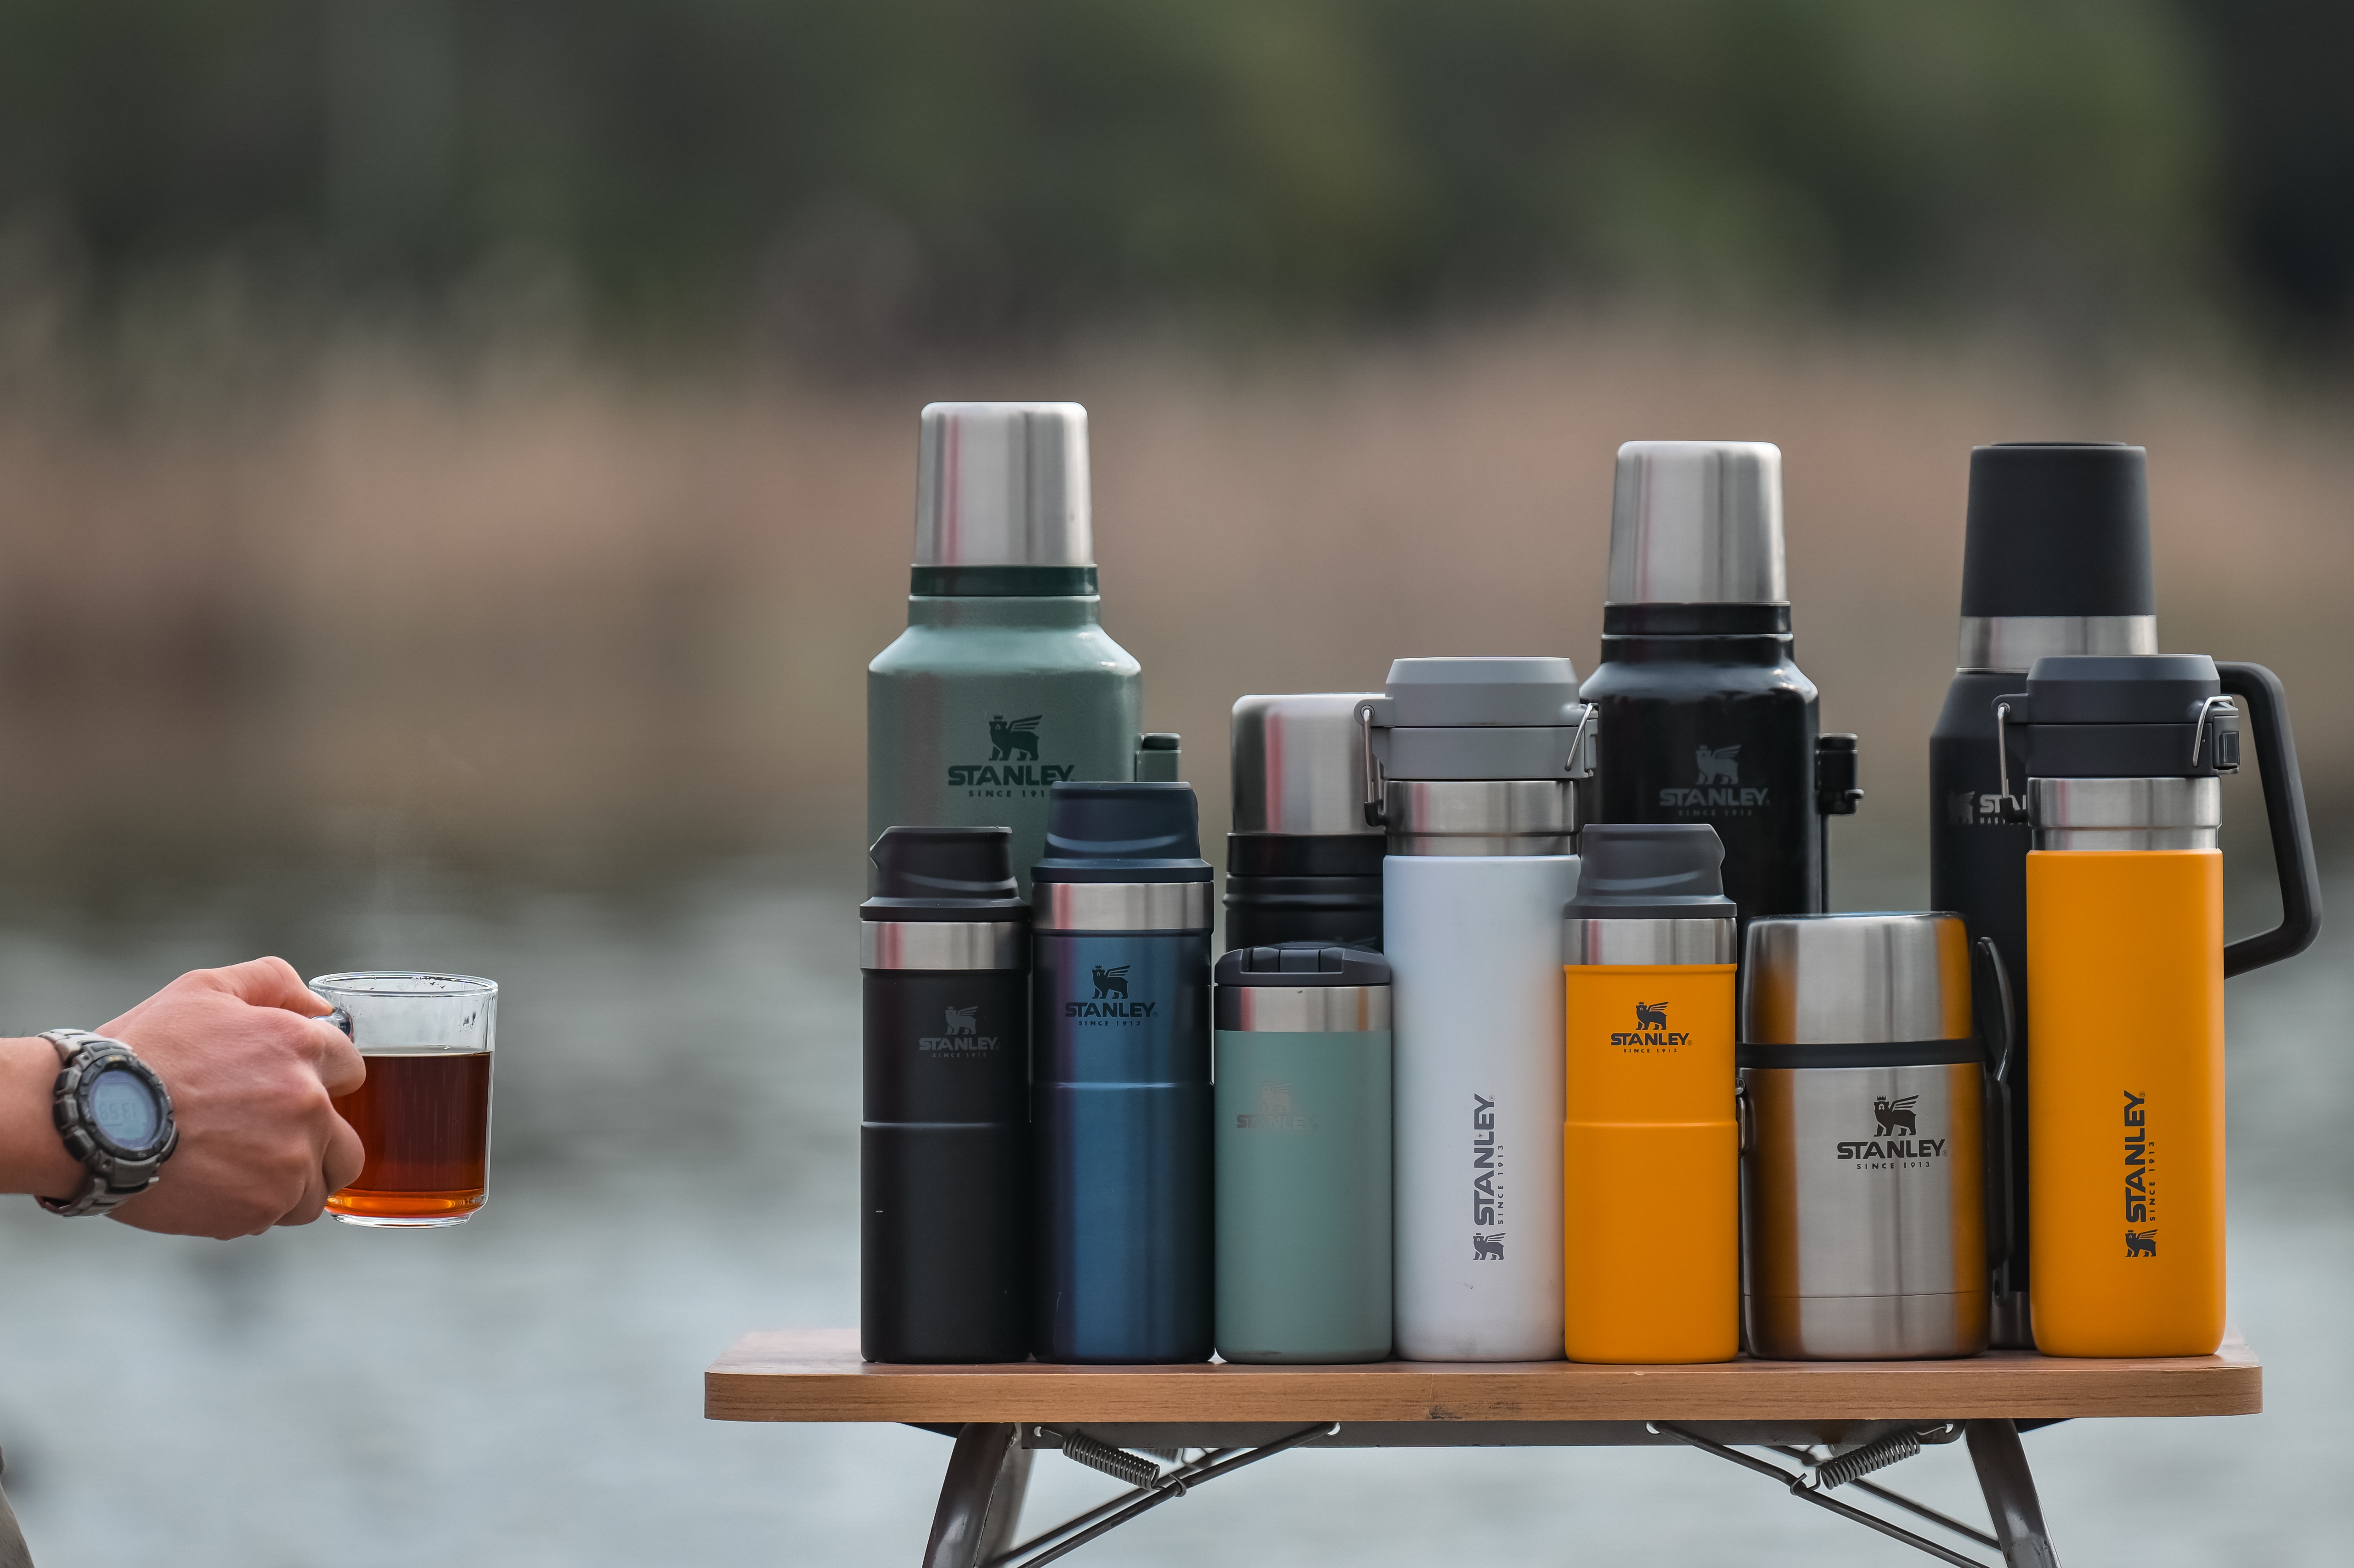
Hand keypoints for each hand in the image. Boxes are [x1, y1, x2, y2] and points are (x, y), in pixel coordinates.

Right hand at [97, 958, 366, 1237]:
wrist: (88, 1119)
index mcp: (299, 1047)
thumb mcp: (204, 989)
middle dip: (320, 1145)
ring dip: (292, 1183)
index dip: (321, 1082)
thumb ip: (272, 982)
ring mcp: (290, 1159)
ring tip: (240, 1171)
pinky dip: (257, 1208)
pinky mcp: (263, 1205)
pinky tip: (217, 1188)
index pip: (352, 1070)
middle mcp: (307, 1103)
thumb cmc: (140, 1053)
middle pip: (349, 1142)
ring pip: (320, 1186)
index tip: (287, 1094)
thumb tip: (319, 1005)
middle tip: (270, 1144)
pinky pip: (281, 1215)